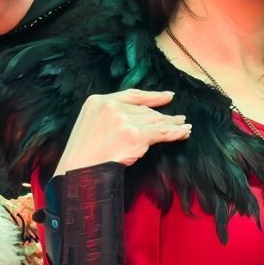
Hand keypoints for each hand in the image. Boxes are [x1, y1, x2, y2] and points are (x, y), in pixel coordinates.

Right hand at [56, 89, 191, 173]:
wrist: (78, 169)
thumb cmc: (82, 154)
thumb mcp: (89, 123)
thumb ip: (109, 116)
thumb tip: (135, 118)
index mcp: (99, 100)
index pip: (133, 95)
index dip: (153, 96)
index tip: (168, 96)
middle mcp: (113, 106)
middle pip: (146, 110)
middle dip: (164, 116)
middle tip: (180, 118)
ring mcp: (125, 120)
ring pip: (155, 121)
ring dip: (173, 124)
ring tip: (186, 125)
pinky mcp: (135, 135)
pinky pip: (161, 133)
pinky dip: (175, 133)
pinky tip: (184, 132)